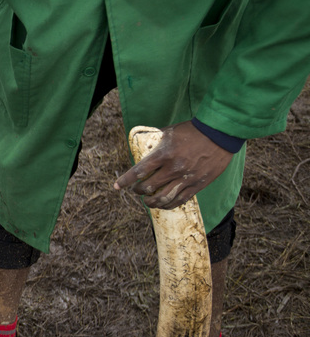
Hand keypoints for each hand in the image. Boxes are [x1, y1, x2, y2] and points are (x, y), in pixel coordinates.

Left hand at [114, 120, 233, 209]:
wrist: (219, 133)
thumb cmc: (192, 130)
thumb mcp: (169, 132)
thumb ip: (155, 140)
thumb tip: (141, 144)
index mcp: (163, 154)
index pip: (138, 172)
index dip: (125, 181)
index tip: (117, 186)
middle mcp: (173, 168)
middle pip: (148, 187)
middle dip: (138, 191)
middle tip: (136, 190)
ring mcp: (186, 178)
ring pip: (163, 198)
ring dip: (151, 202)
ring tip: (147, 201)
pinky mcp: (197, 184)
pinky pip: (179, 200)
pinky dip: (167, 205)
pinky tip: (162, 205)